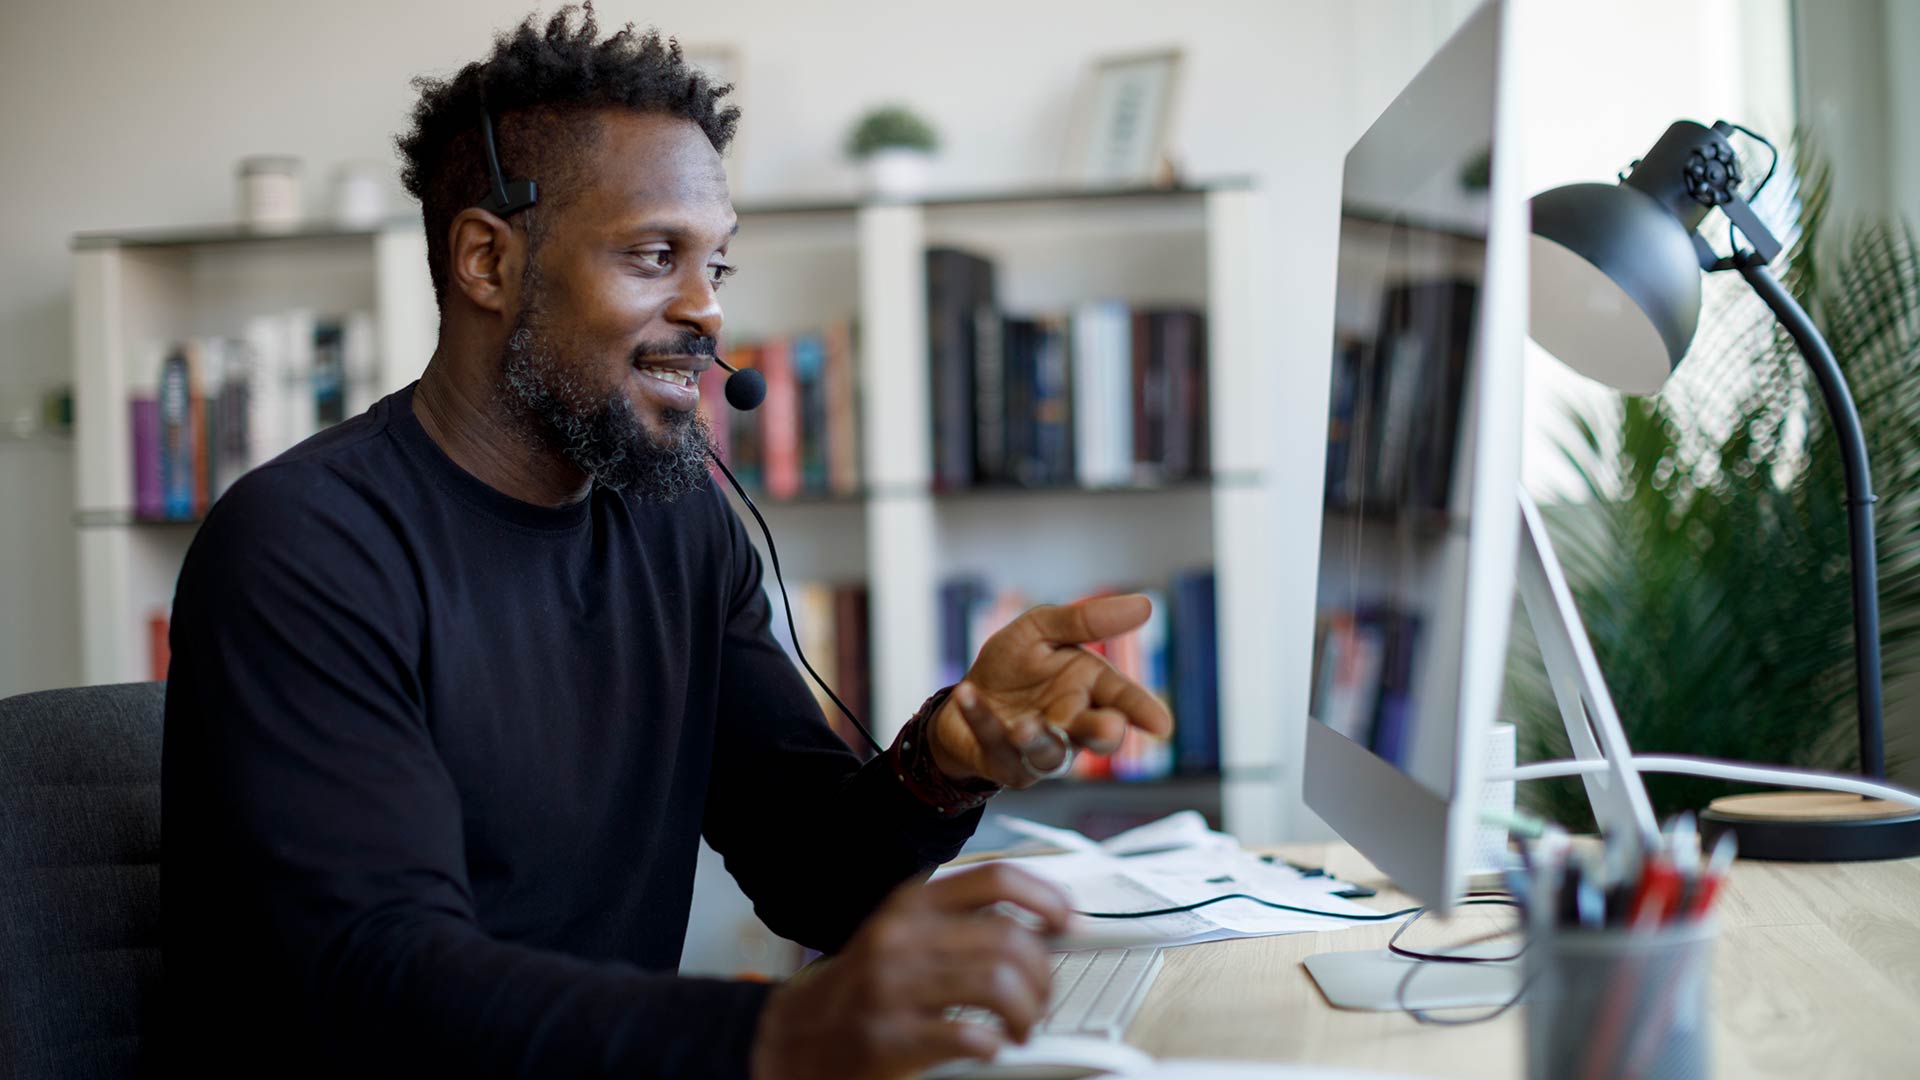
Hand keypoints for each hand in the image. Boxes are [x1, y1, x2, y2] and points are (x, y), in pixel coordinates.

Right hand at [749, 864, 1072, 1079]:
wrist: (800, 1033)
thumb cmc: (866, 984)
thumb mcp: (905, 933)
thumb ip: (963, 923)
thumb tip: (1044, 928)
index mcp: (912, 903)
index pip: (996, 879)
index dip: (1046, 898)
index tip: (1069, 923)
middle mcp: (902, 936)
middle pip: (1009, 939)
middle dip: (1043, 976)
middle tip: (1042, 999)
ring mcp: (893, 986)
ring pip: (998, 984)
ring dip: (1028, 1014)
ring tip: (1021, 1029)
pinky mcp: (889, 1036)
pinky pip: (968, 1035)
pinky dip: (992, 1044)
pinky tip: (988, 1046)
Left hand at [928, 595, 1175, 787]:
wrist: (964, 697)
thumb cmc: (1014, 667)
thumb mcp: (1042, 629)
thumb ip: (1086, 621)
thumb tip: (1145, 604)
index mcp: (1089, 689)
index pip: (1123, 699)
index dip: (1142, 711)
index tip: (1161, 726)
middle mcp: (1072, 724)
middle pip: (1097, 735)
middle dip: (1103, 733)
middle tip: (1110, 728)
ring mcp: (1040, 749)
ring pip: (1049, 752)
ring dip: (1038, 737)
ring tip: (1024, 724)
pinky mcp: (1005, 762)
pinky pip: (994, 743)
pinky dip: (980, 719)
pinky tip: (968, 694)